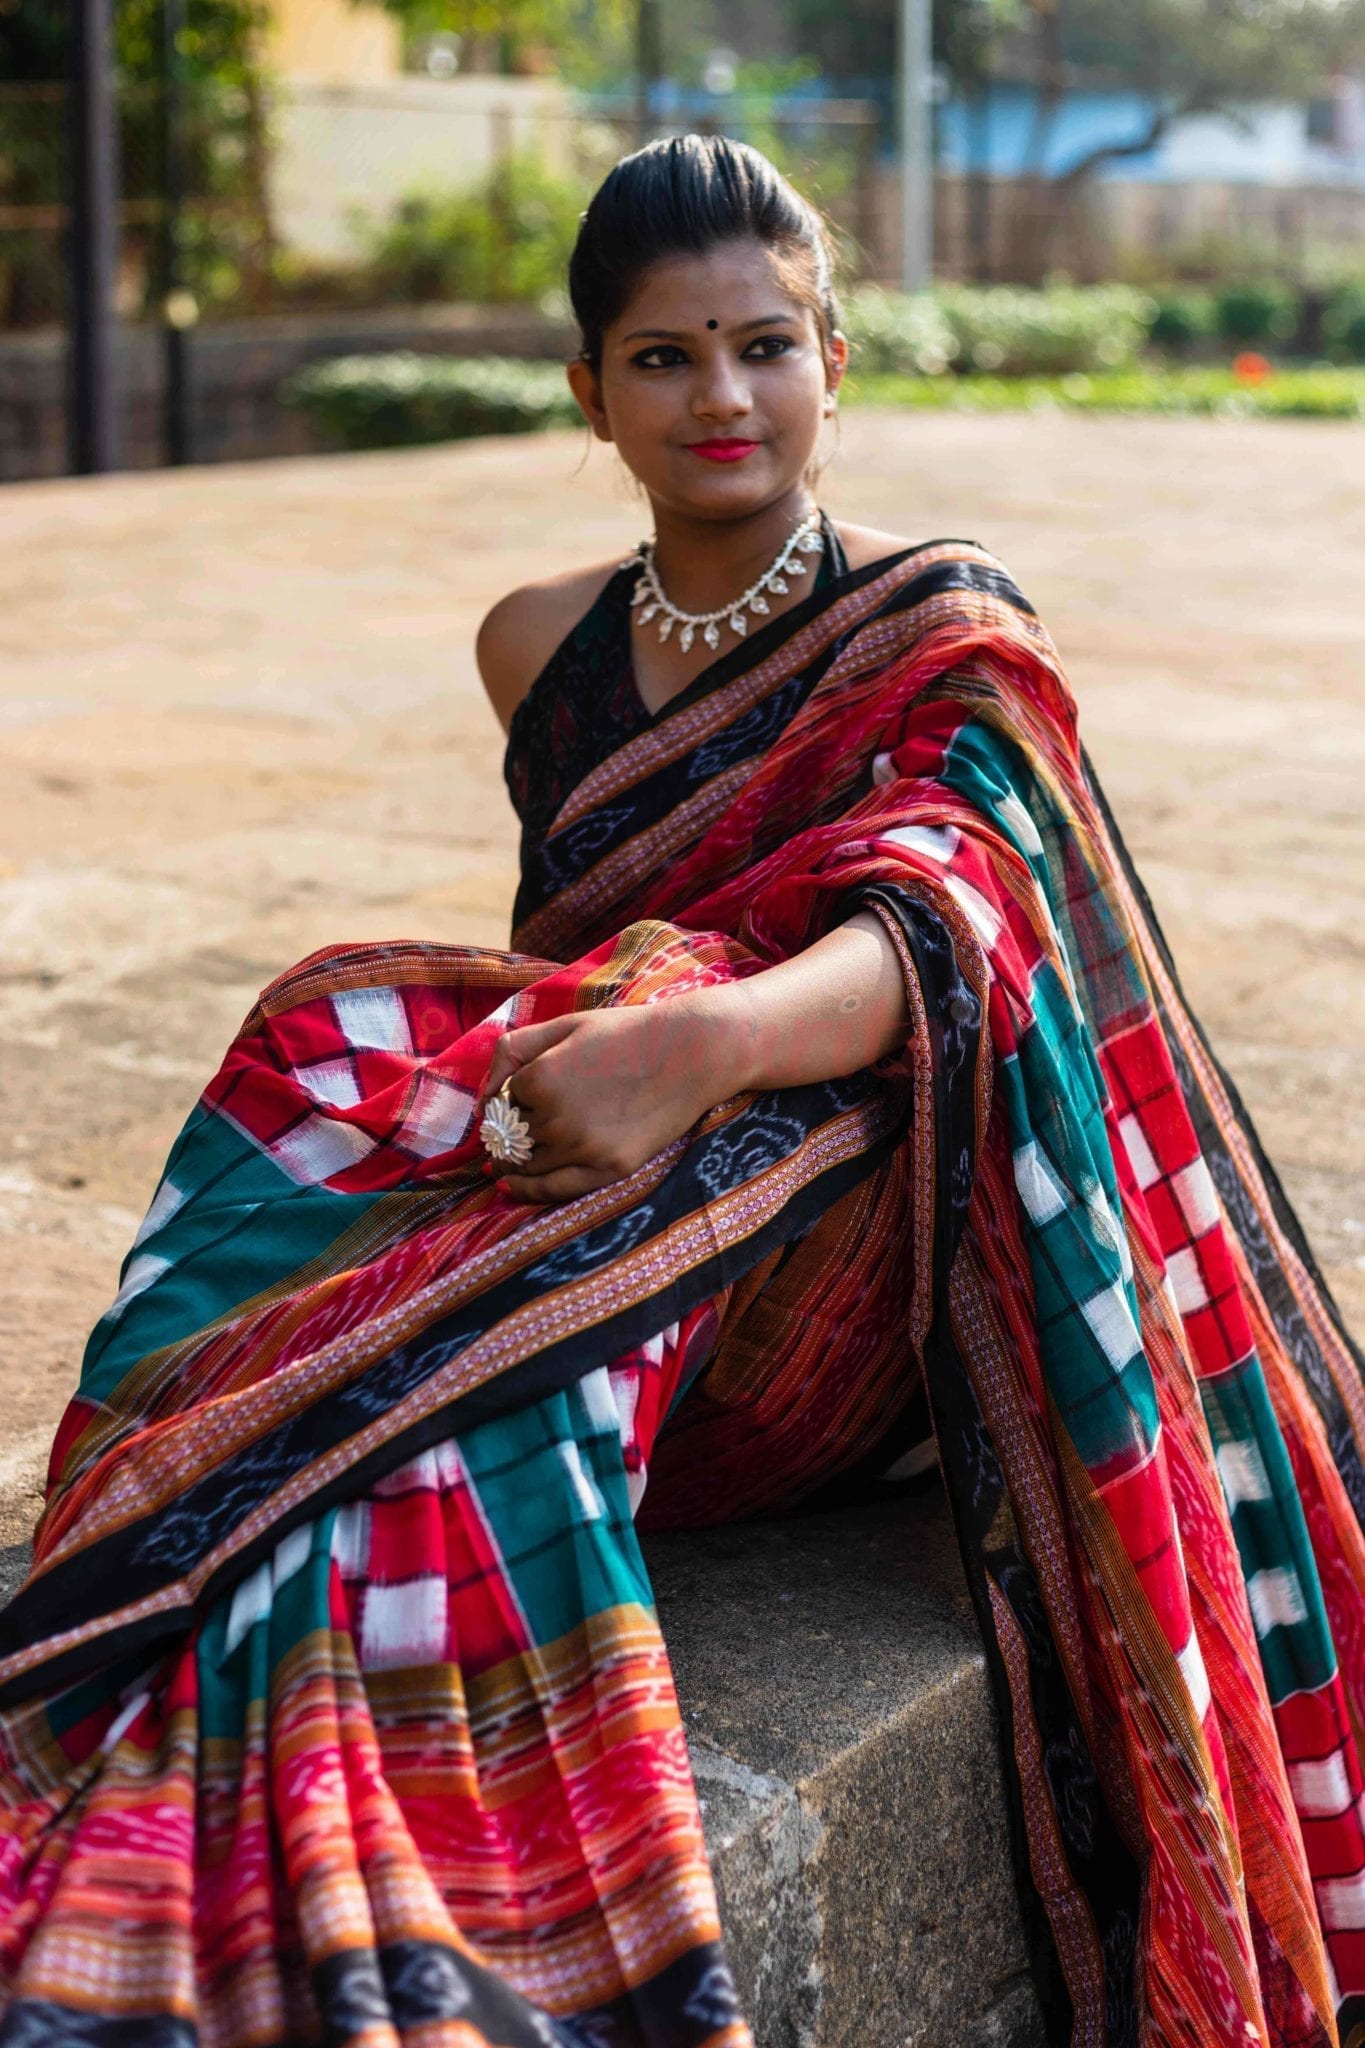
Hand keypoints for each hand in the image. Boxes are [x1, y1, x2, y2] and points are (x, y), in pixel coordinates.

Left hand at [477, 998, 731, 1203]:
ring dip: (513, 1163)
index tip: (522, 1099)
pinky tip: (512, 1187)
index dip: (509, 1102)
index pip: (502, 1103)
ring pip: (527, 1166)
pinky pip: (556, 1189)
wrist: (690, 1053)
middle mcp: (556, 1117)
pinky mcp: (609, 1168)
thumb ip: (512, 1051)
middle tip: (510, 1134)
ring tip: (508, 1160)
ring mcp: (583, 1147)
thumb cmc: (625, 1034)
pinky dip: (529, 1191)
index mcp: (539, 1078)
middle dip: (508, 1136)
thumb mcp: (564, 1025)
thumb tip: (482, 1100)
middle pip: (511, 1138)